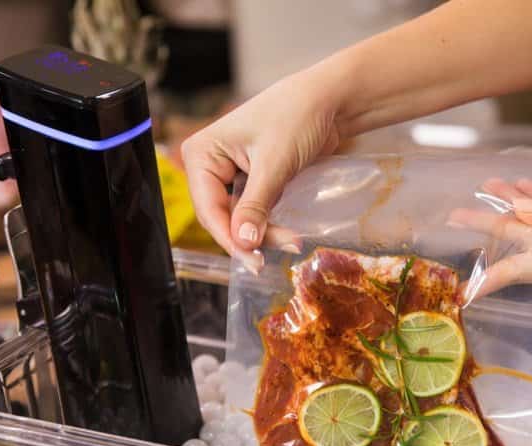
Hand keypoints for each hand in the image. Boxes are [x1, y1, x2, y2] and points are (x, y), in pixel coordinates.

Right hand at [180, 69, 342, 271]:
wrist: (328, 101)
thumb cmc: (296, 116)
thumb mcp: (274, 163)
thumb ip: (256, 205)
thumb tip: (243, 242)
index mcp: (202, 153)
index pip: (208, 207)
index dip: (229, 237)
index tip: (253, 259)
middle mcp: (211, 165)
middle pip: (223, 217)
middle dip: (251, 237)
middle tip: (283, 249)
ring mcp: (232, 175)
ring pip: (240, 220)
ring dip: (265, 234)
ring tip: (293, 242)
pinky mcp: (254, 182)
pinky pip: (255, 213)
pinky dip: (271, 225)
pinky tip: (288, 235)